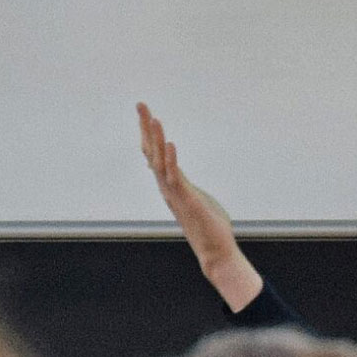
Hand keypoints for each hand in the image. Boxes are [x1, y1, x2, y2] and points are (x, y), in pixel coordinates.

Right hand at [137, 103, 262, 310]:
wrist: (215, 252)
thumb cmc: (209, 228)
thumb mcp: (197, 199)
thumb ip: (187, 188)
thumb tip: (183, 182)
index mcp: (170, 184)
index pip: (154, 154)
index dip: (148, 134)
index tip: (145, 113)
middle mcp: (167, 187)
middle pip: (151, 152)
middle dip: (146, 128)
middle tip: (140, 104)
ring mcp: (175, 193)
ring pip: (160, 162)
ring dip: (156, 139)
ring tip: (154, 118)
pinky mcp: (187, 200)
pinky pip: (176, 176)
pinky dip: (172, 159)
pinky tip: (171, 143)